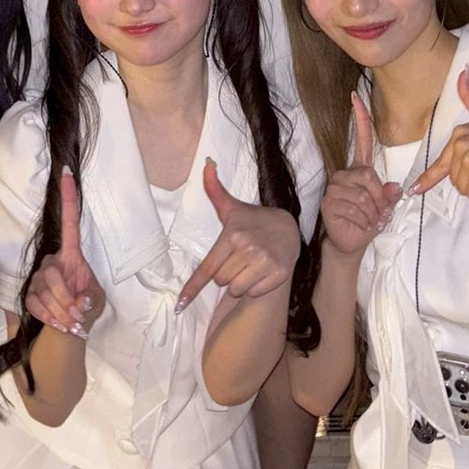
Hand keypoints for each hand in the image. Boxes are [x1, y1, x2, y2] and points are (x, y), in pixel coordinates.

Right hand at [25, 171, 105, 336]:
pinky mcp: (29, 293)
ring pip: (44, 291)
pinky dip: (48, 316)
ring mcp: (39, 276)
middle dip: (65, 299)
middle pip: (53, 275)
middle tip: (76, 315)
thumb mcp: (95, 301)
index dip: (68, 199)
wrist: (69, 328)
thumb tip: (78, 300)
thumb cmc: (85, 307)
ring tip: (71, 321)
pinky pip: (35, 303)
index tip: (67, 174)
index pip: (69, 222)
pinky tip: (57, 321)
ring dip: (59, 311)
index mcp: (71, 255)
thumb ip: (89, 298)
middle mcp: (52, 261)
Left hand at [176, 160, 299, 309]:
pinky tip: (261, 271)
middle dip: (226, 273)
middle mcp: (248, 249)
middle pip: (221, 280)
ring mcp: (264, 262)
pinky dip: (255, 287)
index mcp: (233, 235)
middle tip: (238, 258)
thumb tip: (206, 164)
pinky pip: (253, 293)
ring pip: (236, 289)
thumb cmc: (253, 220)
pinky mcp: (278, 274)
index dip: (193, 287)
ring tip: (249, 265)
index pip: (208, 267)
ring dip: (239, 282)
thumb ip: (215, 190)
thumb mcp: (233, 207)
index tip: (180, 304)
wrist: (288, 227)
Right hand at [319, 93, 400, 256]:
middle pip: (369, 176)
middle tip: (377, 214)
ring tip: (367, 221)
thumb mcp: (385, 208)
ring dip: (372, 213)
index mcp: (359, 170)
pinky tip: (358, 225)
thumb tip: (394, 187)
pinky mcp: (328, 202)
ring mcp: (335, 187)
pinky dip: (364, 221)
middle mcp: (344, 174)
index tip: (356, 96)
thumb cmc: (367, 222)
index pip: (362, 140)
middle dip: (379, 199)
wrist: (350, 243)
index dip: (360, 118)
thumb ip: (390, 195)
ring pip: (363, 195)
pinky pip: (355, 208)